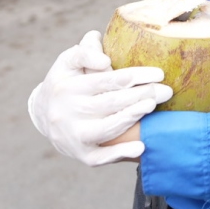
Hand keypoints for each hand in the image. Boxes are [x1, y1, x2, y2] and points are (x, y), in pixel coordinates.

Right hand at [28, 30, 170, 165]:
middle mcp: (67, 112)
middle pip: (110, 103)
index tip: (158, 73)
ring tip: (152, 106)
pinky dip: (119, 153)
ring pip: (107, 128)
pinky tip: (140, 147)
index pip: (106, 80)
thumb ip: (86, 51)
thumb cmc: (65, 80)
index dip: (134, 76)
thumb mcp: (68, 60)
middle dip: (141, 95)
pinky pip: (100, 158)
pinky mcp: (79, 154)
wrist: (43, 114)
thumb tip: (104, 58)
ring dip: (132, 117)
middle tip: (166, 91)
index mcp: (67, 86)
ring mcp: (73, 135)